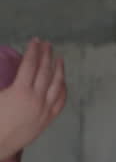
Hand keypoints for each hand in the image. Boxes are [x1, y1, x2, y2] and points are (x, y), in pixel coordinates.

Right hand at [0, 38, 66, 158]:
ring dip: (59, 70)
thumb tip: (15, 72)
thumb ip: (4, 81)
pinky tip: (64, 83)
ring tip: (59, 59)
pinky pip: (60, 102)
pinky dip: (63, 90)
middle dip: (47, 56)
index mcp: (20, 91)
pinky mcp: (47, 120)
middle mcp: (36, 98)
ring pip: (57, 86)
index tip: (36, 41)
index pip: (30, 65)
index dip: (33, 51)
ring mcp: (44, 109)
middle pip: (45, 72)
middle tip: (48, 45)